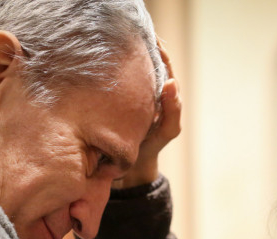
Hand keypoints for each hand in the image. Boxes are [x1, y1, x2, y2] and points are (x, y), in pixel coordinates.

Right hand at [114, 39, 181, 187]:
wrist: (129, 166)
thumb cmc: (150, 147)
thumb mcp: (167, 131)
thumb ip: (173, 111)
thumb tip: (171, 82)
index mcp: (164, 94)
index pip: (164, 64)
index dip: (158, 49)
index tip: (148, 38)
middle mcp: (149, 90)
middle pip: (147, 61)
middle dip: (141, 46)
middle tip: (128, 34)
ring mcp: (133, 94)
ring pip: (132, 68)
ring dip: (126, 55)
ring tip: (115, 42)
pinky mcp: (118, 100)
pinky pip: (118, 79)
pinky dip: (113, 68)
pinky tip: (102, 61)